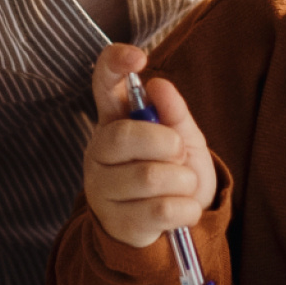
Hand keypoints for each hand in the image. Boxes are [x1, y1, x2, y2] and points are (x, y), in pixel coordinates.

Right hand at [83, 44, 214, 250]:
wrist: (176, 226)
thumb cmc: (175, 173)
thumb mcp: (183, 138)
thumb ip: (174, 113)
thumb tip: (158, 85)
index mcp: (114, 121)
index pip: (103, 84)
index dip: (115, 65)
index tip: (138, 58)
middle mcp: (99, 152)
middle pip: (128, 136)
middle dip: (169, 145)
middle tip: (179, 155)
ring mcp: (102, 189)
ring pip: (150, 176)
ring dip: (183, 182)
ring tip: (182, 187)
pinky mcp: (117, 223)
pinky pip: (161, 209)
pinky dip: (186, 209)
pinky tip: (182, 210)